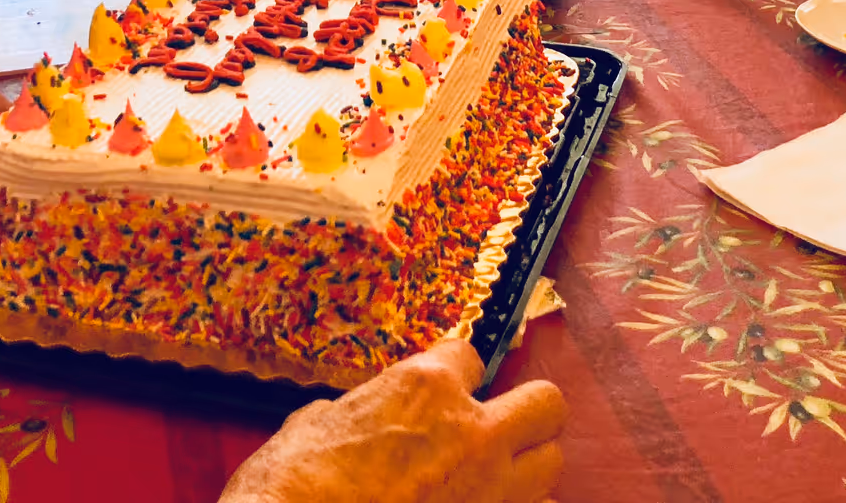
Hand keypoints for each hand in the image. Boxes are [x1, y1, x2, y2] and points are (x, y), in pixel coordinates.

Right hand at [220, 340, 565, 502]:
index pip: (470, 355)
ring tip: (496, 474)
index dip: (455, 373)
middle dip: (527, 410)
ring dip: (528, 465)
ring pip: (552, 463)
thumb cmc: (293, 481)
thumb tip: (356, 414)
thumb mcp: (315, 422)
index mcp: (424, 387)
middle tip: (498, 424)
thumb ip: (358, 410)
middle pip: (547, 403)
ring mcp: (489, 489)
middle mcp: (471, 431)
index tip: (446, 388)